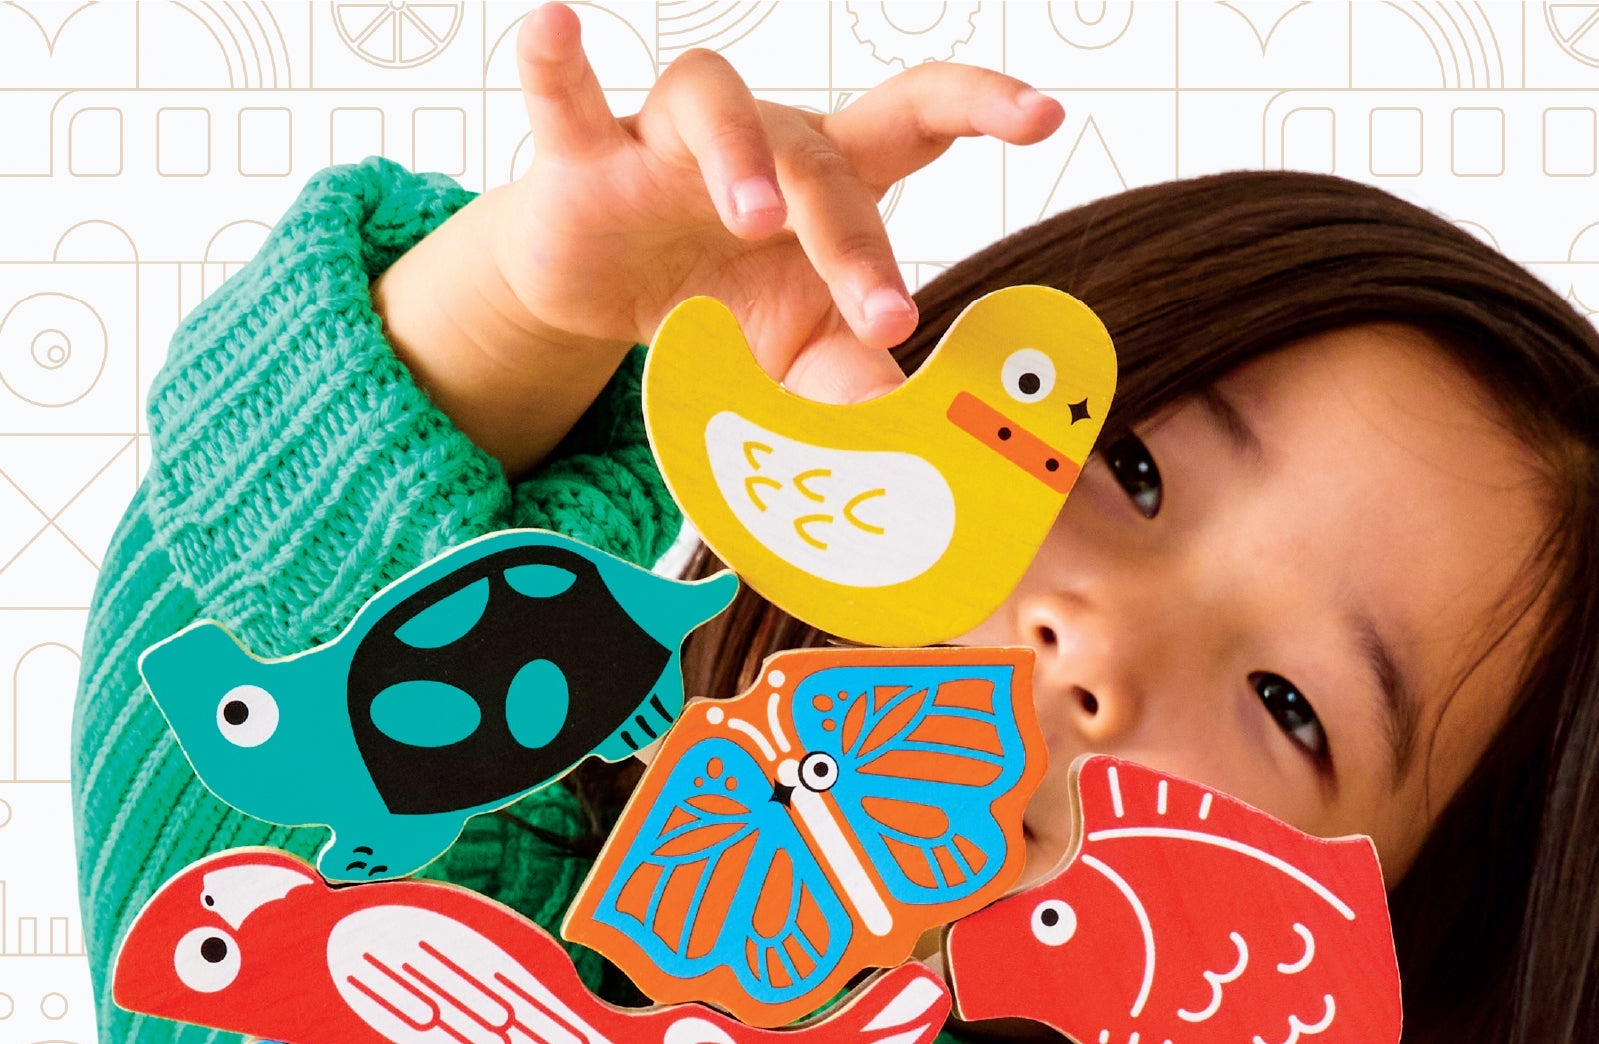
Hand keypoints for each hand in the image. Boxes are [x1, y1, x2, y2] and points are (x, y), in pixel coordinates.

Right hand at [375, 2, 1061, 471]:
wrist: (604, 299)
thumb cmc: (724, 306)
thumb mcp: (800, 361)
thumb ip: (856, 389)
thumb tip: (920, 446)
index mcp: (829, 175)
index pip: (916, 116)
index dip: (981, 105)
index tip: (1045, 117)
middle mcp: (759, 138)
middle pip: (818, 156)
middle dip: (854, 243)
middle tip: (883, 323)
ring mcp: (665, 138)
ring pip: (707, 98)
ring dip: (736, 151)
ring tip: (753, 216)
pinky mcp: (580, 158)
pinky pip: (562, 95)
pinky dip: (553, 62)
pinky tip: (555, 25)